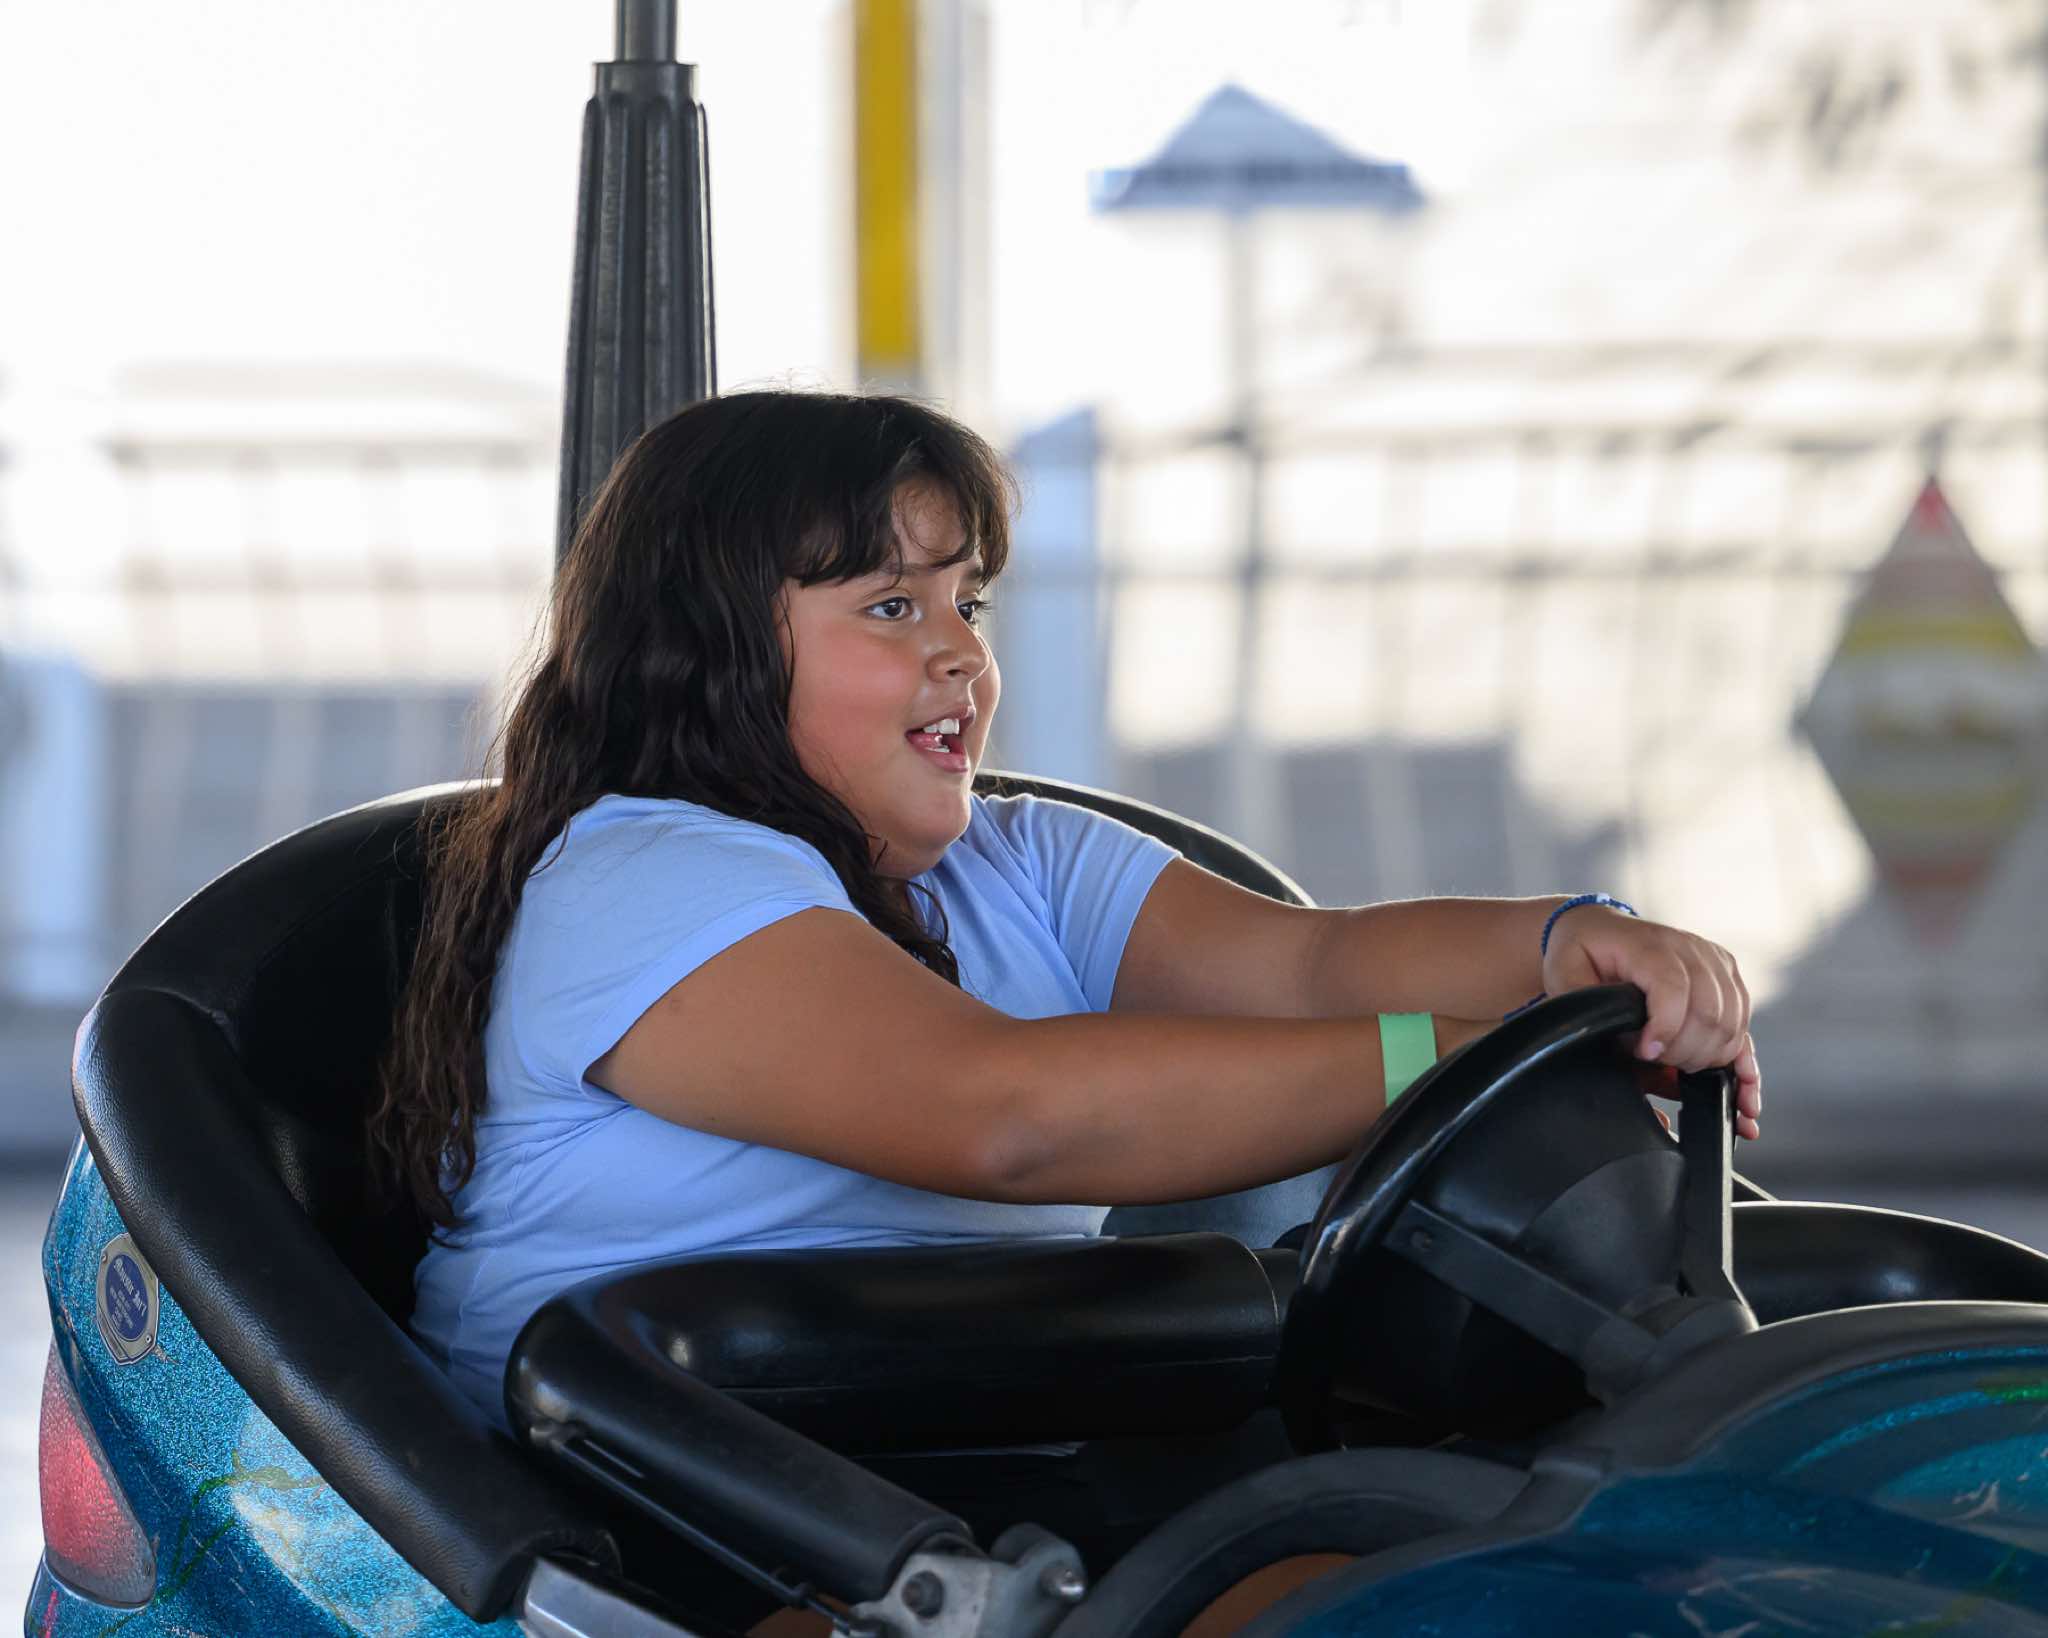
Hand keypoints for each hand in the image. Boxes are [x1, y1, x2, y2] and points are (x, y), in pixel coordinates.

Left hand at [1540, 908, 1763, 1140]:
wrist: (1600, 930)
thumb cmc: (1581, 952)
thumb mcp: (1564, 972)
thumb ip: (1581, 1003)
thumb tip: (1608, 1038)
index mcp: (1652, 945)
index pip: (1675, 990)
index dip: (1665, 1030)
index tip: (1644, 1053)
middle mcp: (1693, 950)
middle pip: (1710, 1013)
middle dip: (1684, 1051)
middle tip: (1657, 1063)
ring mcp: (1716, 964)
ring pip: (1731, 1024)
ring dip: (1709, 1057)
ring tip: (1677, 1066)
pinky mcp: (1728, 980)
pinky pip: (1744, 1025)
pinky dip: (1743, 1061)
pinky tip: (1744, 1091)